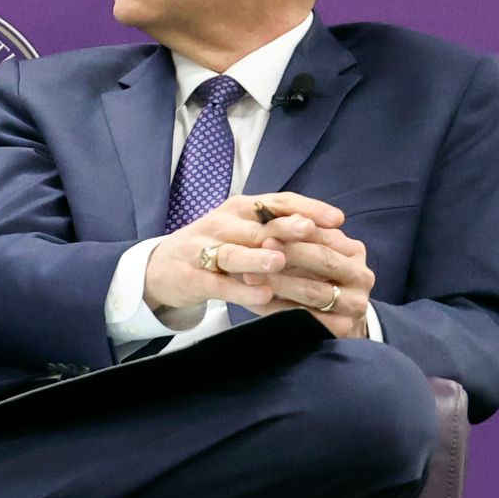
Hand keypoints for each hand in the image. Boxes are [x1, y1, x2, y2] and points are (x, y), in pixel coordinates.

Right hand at [144, 192, 369, 336]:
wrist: (161, 268)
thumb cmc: (213, 247)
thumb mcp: (244, 231)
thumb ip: (278, 230)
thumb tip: (329, 236)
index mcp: (241, 208)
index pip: (278, 202)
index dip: (308, 209)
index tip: (337, 219)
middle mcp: (222, 224)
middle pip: (258, 226)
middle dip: (285, 228)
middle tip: (310, 231)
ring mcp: (203, 250)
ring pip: (233, 253)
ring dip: (257, 258)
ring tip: (279, 261)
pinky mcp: (191, 278)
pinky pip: (219, 284)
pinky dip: (240, 290)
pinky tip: (261, 295)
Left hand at [259, 206, 376, 338]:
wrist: (334, 320)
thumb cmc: (314, 279)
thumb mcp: (311, 253)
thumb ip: (300, 236)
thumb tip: (284, 215)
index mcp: (353, 251)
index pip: (323, 236)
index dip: (295, 231)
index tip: (266, 231)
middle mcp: (361, 276)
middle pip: (323, 260)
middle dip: (289, 254)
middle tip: (259, 250)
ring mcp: (355, 304)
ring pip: (313, 291)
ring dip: (279, 282)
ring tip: (250, 276)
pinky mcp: (343, 328)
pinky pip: (306, 318)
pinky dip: (278, 309)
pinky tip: (256, 302)